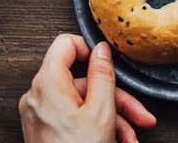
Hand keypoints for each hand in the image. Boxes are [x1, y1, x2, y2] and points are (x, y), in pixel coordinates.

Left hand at [19, 34, 156, 142]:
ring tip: (132, 137)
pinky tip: (120, 142)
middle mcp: (39, 97)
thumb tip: (102, 49)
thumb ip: (103, 73)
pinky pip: (76, 119)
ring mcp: (42, 115)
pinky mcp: (46, 131)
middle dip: (116, 97)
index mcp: (47, 84)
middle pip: (84, 80)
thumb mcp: (101, 110)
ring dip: (114, 118)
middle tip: (139, 113)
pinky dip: (99, 127)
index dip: (90, 48)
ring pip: (85, 103)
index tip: (108, 61)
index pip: (65, 44)